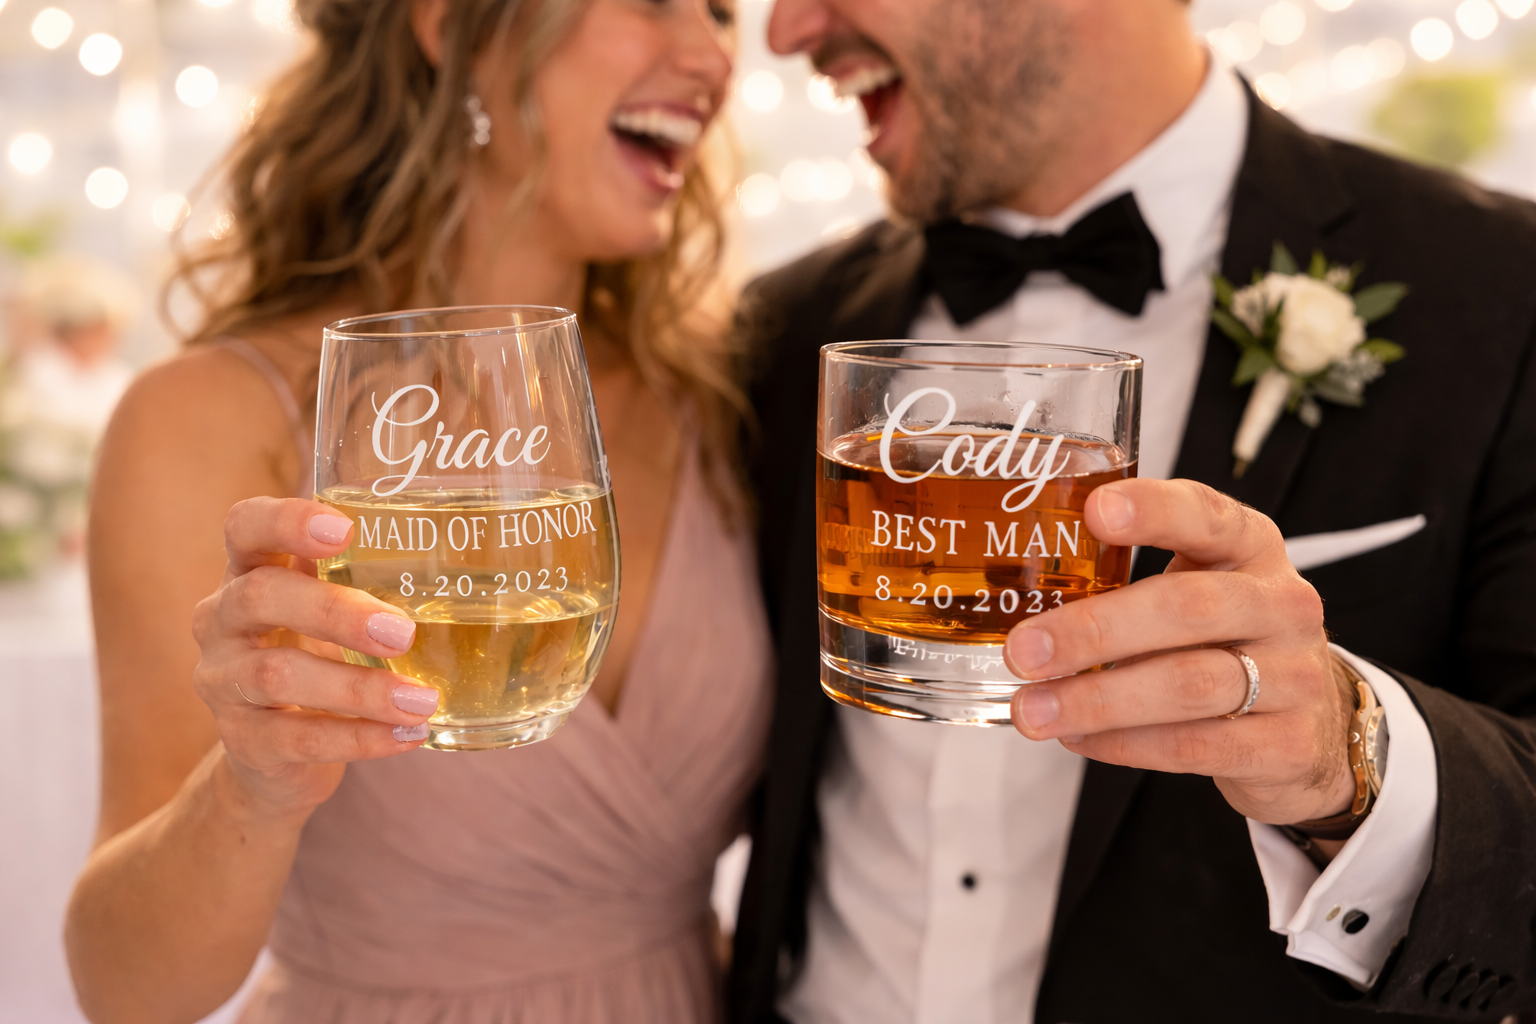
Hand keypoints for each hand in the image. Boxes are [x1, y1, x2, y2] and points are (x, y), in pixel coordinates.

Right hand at [191, 497, 436, 816]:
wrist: (275, 750)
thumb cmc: (316, 652)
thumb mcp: (333, 608)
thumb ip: (371, 579)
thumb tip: (468, 561)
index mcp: (249, 570)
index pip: (245, 525)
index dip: (285, 520)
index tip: (343, 530)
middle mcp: (221, 619)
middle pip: (261, 596)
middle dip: (336, 612)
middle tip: (402, 633)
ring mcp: (222, 681)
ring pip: (277, 675)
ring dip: (360, 688)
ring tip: (421, 700)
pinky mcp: (242, 740)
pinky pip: (297, 738)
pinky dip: (359, 738)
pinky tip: (407, 734)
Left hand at [1004, 478, 1355, 824]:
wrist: (1315, 725)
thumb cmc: (1226, 640)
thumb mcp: (1196, 587)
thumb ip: (1130, 579)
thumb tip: (1019, 595)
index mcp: (1250, 547)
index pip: (1206, 515)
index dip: (1153, 510)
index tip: (1094, 511)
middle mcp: (1280, 604)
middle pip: (1185, 608)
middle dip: (1093, 630)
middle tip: (1023, 651)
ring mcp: (1294, 676)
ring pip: (1187, 684)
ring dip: (1097, 699)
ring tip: (1033, 710)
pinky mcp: (1287, 744)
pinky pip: (1195, 745)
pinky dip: (1126, 744)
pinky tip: (1078, 739)